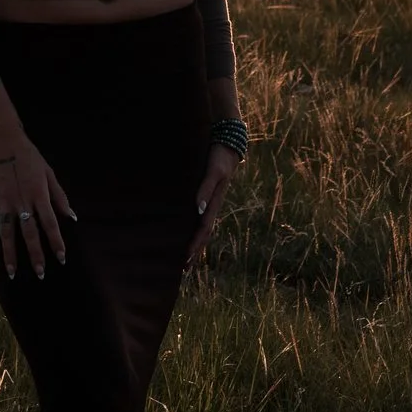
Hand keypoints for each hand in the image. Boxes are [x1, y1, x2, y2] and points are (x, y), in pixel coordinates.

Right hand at [0, 123, 74, 280]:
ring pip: (7, 233)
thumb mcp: (49, 173)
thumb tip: (72, 217)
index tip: (62, 258)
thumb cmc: (29, 156)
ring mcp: (4, 200)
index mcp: (39, 194)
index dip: (57, 242)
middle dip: (36, 255)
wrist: (2, 139)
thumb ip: (59, 197)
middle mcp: (22, 200)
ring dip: (10, 254)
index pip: (50, 224)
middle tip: (40, 274)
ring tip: (12, 273)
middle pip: (30, 233)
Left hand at [186, 136, 242, 271]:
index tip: (185, 260)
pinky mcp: (207, 194)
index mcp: (215, 203)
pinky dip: (194, 228)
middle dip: (195, 251)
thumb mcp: (214, 172)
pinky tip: (187, 231)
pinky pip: (200, 217)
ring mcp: (211, 201)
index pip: (203, 230)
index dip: (194, 245)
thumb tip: (198, 210)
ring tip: (186, 257)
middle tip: (184, 269)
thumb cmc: (221, 158)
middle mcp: (212, 205)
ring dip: (195, 243)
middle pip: (204, 234)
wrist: (228, 143)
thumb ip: (206, 189)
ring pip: (202, 227)